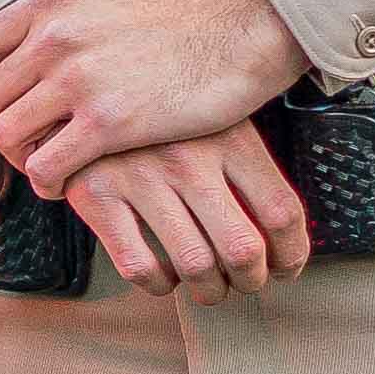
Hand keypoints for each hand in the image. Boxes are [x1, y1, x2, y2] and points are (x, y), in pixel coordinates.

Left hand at [0, 0, 306, 189]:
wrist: (249, 27)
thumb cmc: (192, 2)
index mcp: (50, 2)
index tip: (0, 100)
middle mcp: (54, 39)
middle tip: (25, 140)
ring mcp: (79, 81)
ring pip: (6, 137)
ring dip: (20, 158)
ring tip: (44, 161)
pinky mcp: (109, 123)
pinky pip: (47, 166)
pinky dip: (48, 182)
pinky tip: (65, 182)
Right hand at [62, 126, 315, 293]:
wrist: (83, 83)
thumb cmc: (156, 106)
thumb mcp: (213, 117)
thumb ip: (245, 164)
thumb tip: (280, 231)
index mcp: (228, 136)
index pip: (281, 212)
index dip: (291, 253)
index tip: (284, 266)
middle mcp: (188, 159)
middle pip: (243, 248)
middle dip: (251, 280)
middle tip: (247, 282)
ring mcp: (140, 177)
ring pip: (195, 266)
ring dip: (210, 290)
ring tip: (208, 286)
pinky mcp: (96, 195)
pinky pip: (138, 265)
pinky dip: (158, 284)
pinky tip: (162, 275)